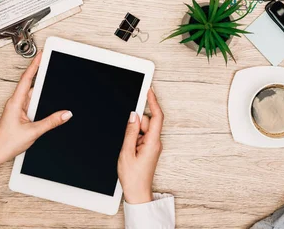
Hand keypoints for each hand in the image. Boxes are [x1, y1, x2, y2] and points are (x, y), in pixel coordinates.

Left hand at [0, 52, 71, 169]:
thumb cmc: (7, 143)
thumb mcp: (33, 132)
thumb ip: (51, 122)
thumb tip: (65, 114)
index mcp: (16, 102)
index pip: (27, 79)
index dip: (34, 65)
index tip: (41, 55)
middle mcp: (16, 102)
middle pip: (32, 84)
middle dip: (42, 74)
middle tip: (51, 62)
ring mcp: (18, 108)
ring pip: (33, 95)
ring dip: (43, 92)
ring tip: (54, 83)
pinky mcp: (20, 114)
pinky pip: (32, 103)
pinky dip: (41, 101)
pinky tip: (47, 103)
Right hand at [118, 89, 163, 203]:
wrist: (137, 193)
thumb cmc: (133, 177)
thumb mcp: (127, 152)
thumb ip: (130, 131)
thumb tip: (133, 115)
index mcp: (153, 142)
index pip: (156, 116)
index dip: (153, 102)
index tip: (149, 90)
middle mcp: (156, 142)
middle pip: (148, 122)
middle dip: (135, 124)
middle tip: (127, 139)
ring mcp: (153, 145)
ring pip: (143, 129)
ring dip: (133, 134)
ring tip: (128, 149)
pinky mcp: (149, 149)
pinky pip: (142, 136)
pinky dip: (134, 138)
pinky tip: (129, 149)